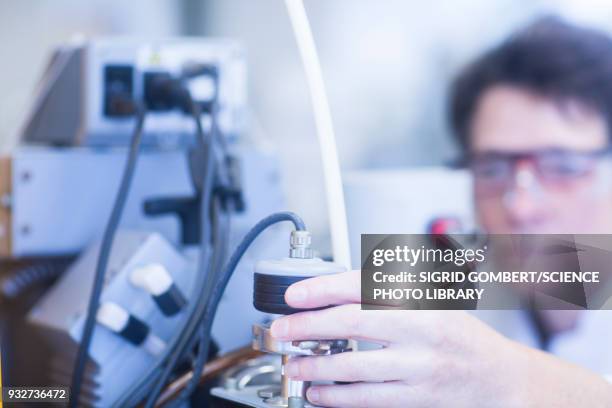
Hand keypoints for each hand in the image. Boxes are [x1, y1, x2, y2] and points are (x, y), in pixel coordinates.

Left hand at [270, 270, 611, 407]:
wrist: (499, 377)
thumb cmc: (459, 335)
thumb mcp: (428, 301)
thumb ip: (386, 292)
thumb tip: (334, 288)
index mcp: (420, 299)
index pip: (364, 285)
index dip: (323, 287)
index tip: (294, 293)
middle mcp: (420, 329)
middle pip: (353, 323)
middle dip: (309, 326)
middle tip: (281, 329)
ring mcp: (419, 366)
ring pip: (355, 367)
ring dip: (315, 367)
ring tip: (292, 365)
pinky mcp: (417, 397)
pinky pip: (368, 399)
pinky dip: (337, 397)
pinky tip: (318, 393)